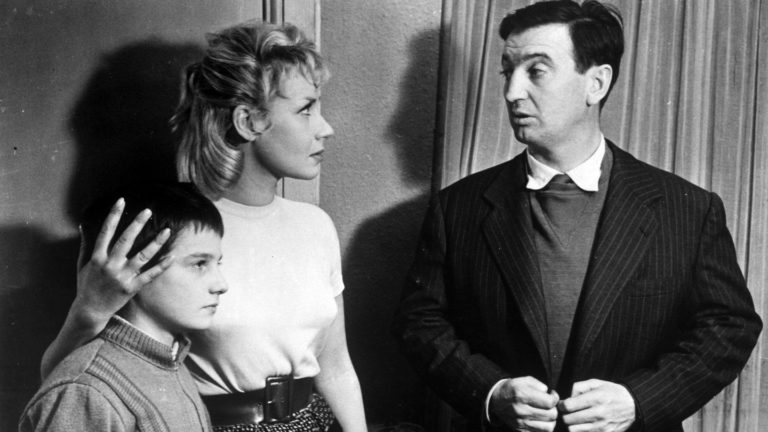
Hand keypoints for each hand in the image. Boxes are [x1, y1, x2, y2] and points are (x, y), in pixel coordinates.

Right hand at [73, 198, 171, 324]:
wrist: (90, 311)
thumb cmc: (86, 286)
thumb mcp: (82, 264)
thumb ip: (85, 244)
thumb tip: (83, 225)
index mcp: (97, 258)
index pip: (106, 232)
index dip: (113, 215)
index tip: (122, 201)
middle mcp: (110, 265)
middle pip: (126, 240)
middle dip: (137, 224)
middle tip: (148, 210)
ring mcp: (122, 277)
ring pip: (142, 256)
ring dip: (155, 243)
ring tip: (166, 231)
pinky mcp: (132, 288)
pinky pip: (150, 275)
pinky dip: (161, 266)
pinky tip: (172, 256)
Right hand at [490, 376, 558, 431]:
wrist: (496, 400)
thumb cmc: (512, 389)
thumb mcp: (523, 380)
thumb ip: (539, 385)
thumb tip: (550, 394)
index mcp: (522, 395)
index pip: (549, 402)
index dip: (555, 398)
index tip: (552, 396)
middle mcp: (521, 410)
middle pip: (551, 415)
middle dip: (554, 409)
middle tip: (549, 405)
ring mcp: (520, 422)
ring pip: (548, 427)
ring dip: (550, 420)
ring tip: (546, 414)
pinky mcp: (520, 431)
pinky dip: (543, 428)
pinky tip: (540, 420)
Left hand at [559, 379, 634, 431]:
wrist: (632, 405)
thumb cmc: (611, 392)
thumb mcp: (596, 383)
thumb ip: (578, 387)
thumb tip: (565, 397)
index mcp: (596, 398)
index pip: (568, 406)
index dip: (561, 405)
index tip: (562, 404)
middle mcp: (599, 413)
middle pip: (568, 420)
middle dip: (565, 415)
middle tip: (568, 413)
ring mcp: (602, 427)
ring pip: (574, 430)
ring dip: (572, 425)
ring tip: (575, 420)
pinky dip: (580, 431)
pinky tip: (583, 425)